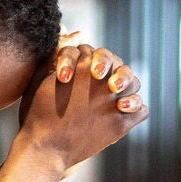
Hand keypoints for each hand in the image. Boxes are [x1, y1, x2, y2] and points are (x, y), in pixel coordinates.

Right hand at [11, 44, 148, 174]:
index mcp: (85, 66)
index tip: (81, 76)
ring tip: (115, 96)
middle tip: (104, 83)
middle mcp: (104, 82)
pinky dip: (135, 109)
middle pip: (121, 66)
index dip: (93, 62)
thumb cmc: (39, 112)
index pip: (100, 55)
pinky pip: (142, 111)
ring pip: (134, 84)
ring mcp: (115, 103)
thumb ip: (60, 54)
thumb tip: (76, 33)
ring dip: (128, 87)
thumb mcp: (43, 78)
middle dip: (114, 72)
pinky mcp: (121, 124)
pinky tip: (123, 111)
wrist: (45, 148)